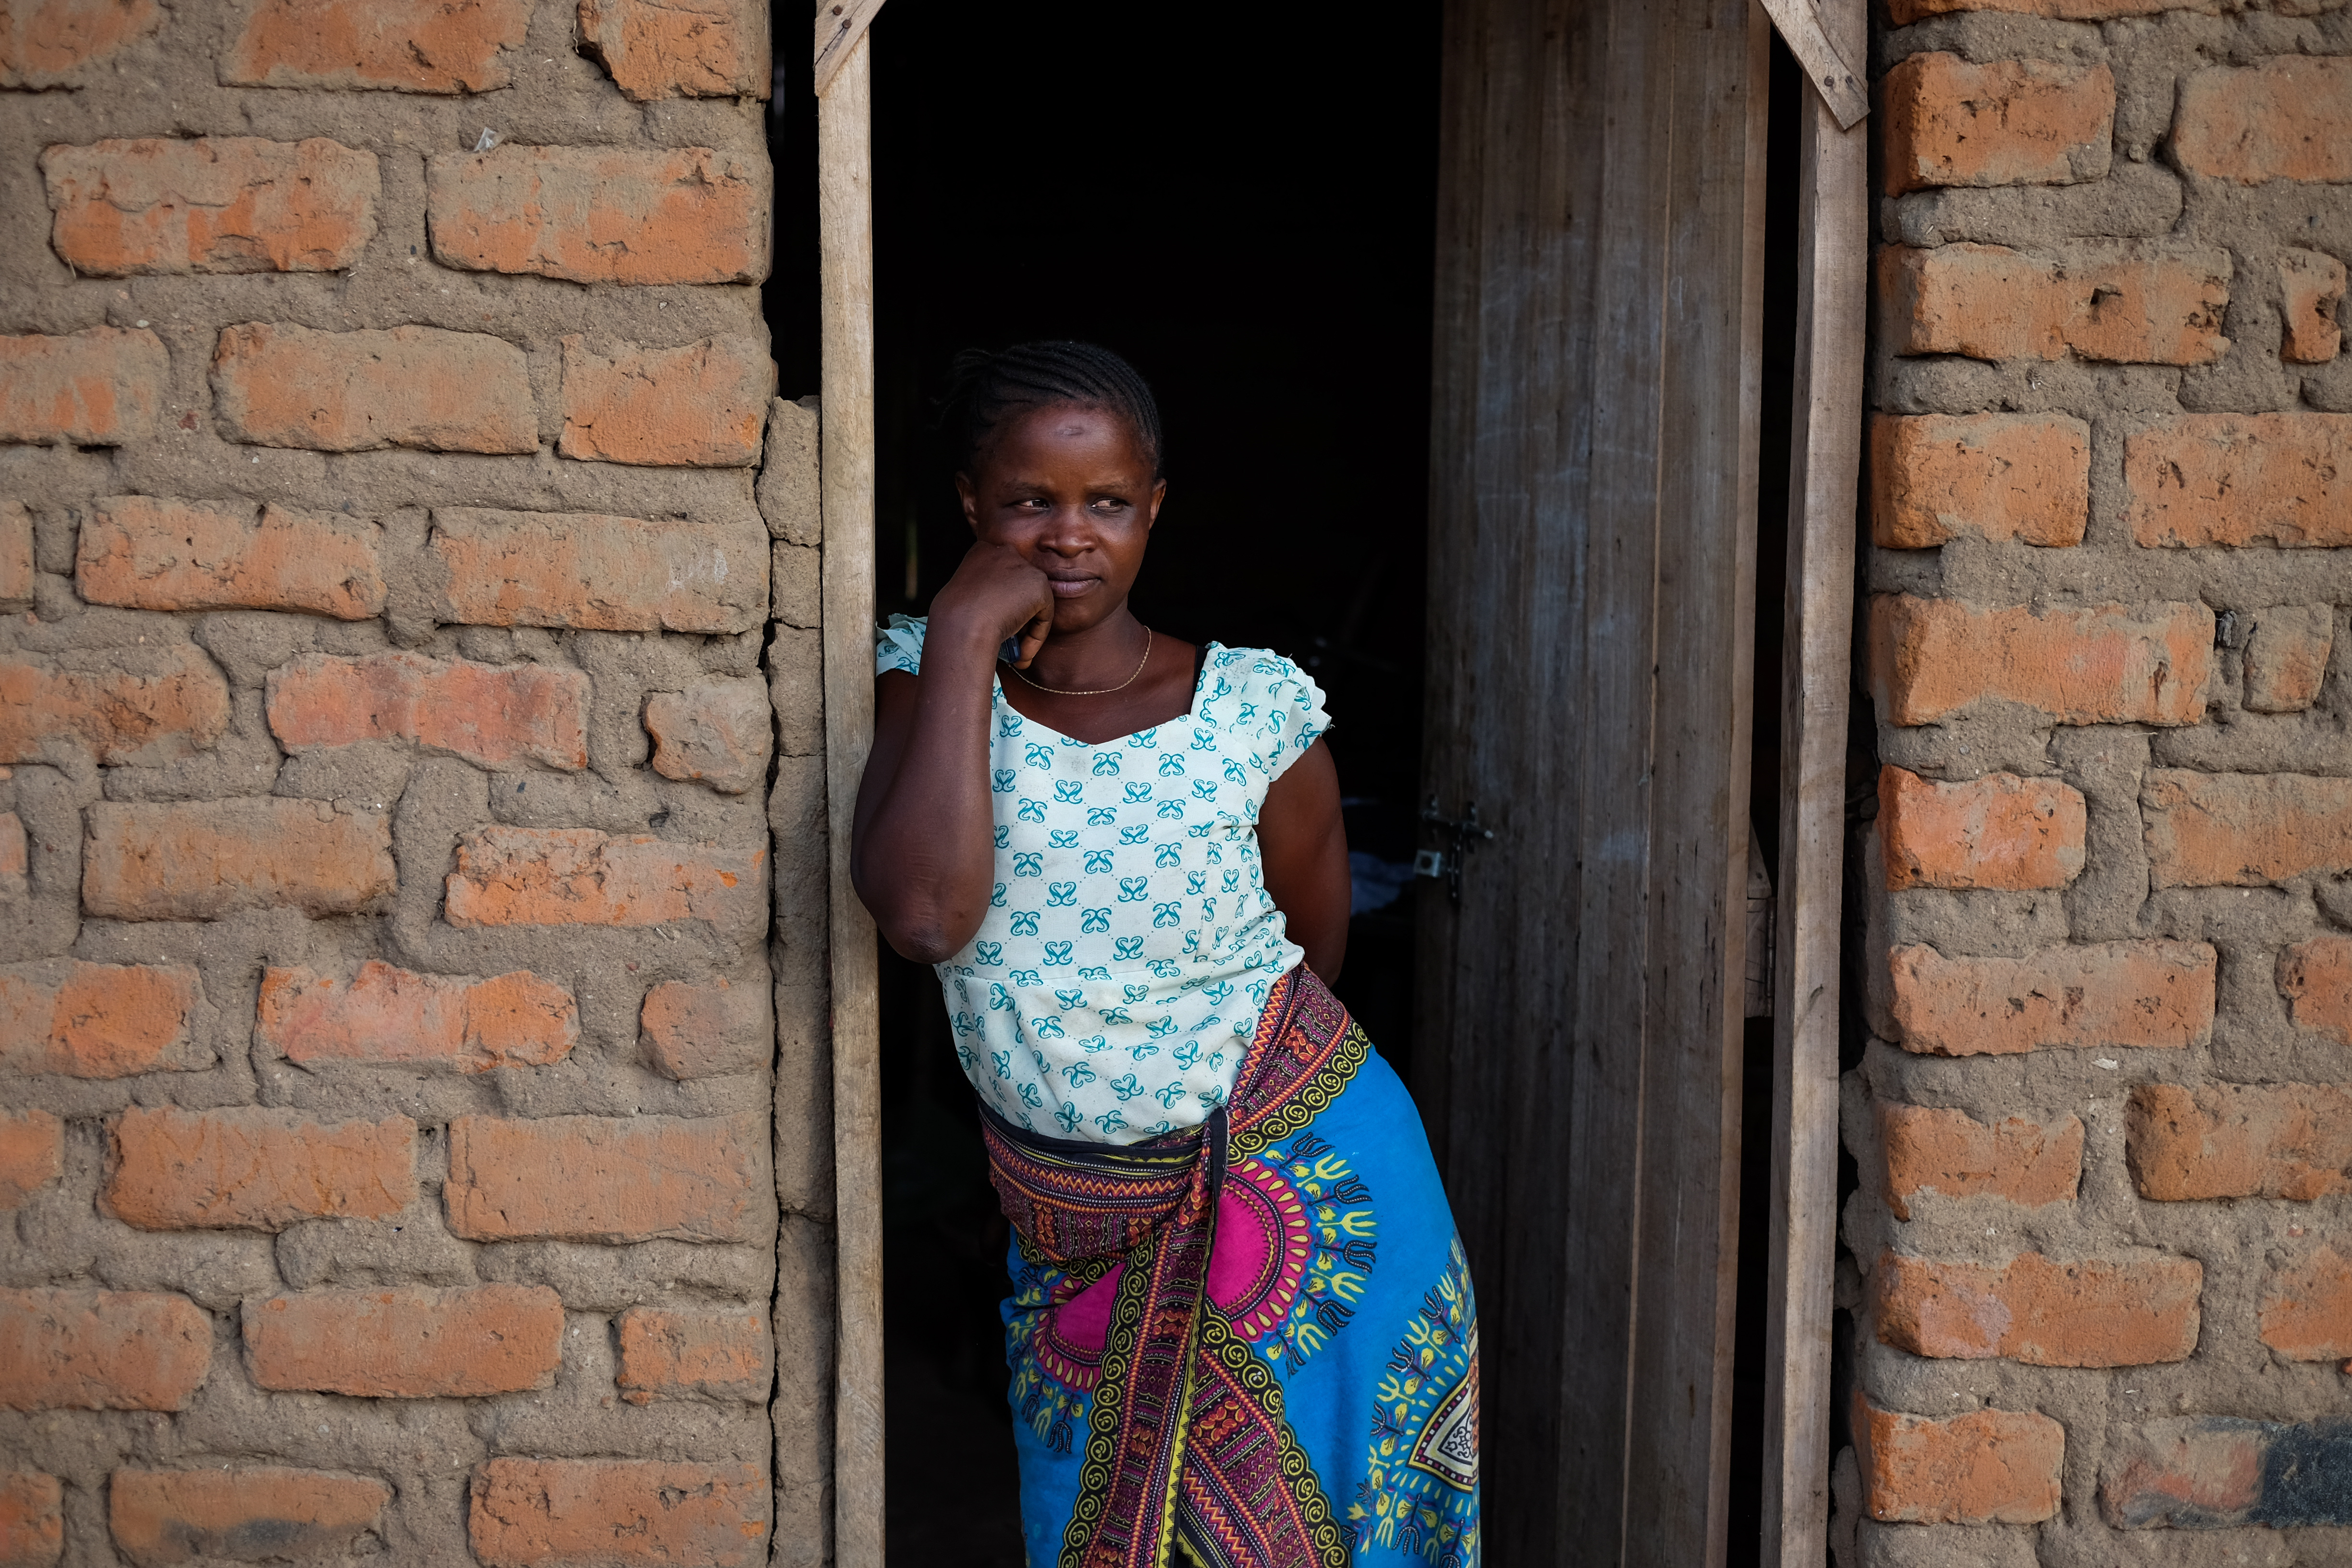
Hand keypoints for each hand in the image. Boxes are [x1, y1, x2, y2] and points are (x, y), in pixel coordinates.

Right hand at [933, 539, 1054, 667]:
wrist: (961, 625)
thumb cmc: (953, 620)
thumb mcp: (964, 598)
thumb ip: (983, 595)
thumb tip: (1001, 612)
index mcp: (981, 551)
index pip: (1001, 577)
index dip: (1001, 604)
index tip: (994, 625)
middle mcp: (1004, 552)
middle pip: (1019, 588)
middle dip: (1017, 616)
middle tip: (1009, 642)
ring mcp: (1023, 566)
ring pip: (1033, 603)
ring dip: (1026, 630)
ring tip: (1015, 654)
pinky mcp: (1039, 584)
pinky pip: (1044, 616)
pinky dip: (1035, 637)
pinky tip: (1021, 653)